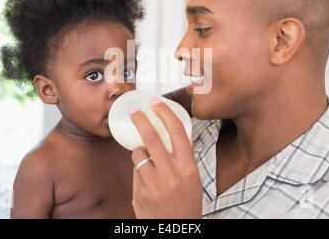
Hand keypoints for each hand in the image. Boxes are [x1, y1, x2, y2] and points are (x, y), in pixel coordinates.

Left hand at [129, 97, 201, 218]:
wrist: (176, 230)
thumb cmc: (187, 202)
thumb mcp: (193, 178)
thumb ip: (186, 156)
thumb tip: (181, 133)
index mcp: (188, 167)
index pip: (177, 131)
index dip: (165, 112)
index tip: (155, 102)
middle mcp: (172, 174)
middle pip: (152, 137)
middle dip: (140, 119)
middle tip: (135, 112)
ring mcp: (155, 184)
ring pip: (139, 154)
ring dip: (139, 150)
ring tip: (145, 156)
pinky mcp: (140, 194)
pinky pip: (136, 172)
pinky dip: (139, 169)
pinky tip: (146, 178)